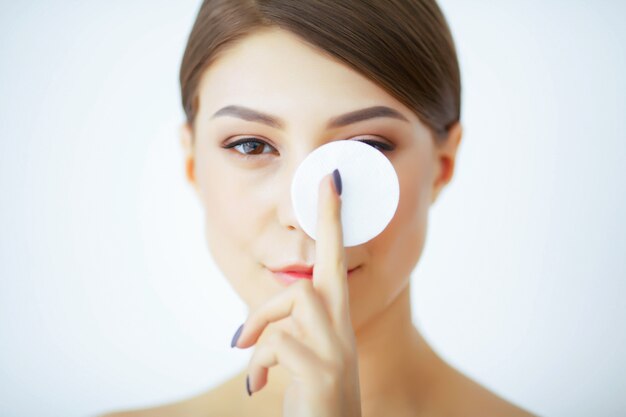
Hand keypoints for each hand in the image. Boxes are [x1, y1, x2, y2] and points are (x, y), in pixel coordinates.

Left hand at [232, 169, 361, 416]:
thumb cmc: (311, 402)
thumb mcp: (300, 363)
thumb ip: (286, 337)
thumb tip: (251, 328)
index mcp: (336, 325)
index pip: (337, 265)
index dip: (334, 222)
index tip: (332, 180)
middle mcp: (343, 331)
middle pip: (328, 267)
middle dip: (330, 221)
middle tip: (329, 179)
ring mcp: (338, 351)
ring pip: (296, 298)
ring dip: (261, 324)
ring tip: (248, 353)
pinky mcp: (324, 373)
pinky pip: (278, 343)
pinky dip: (259, 363)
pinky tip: (259, 386)